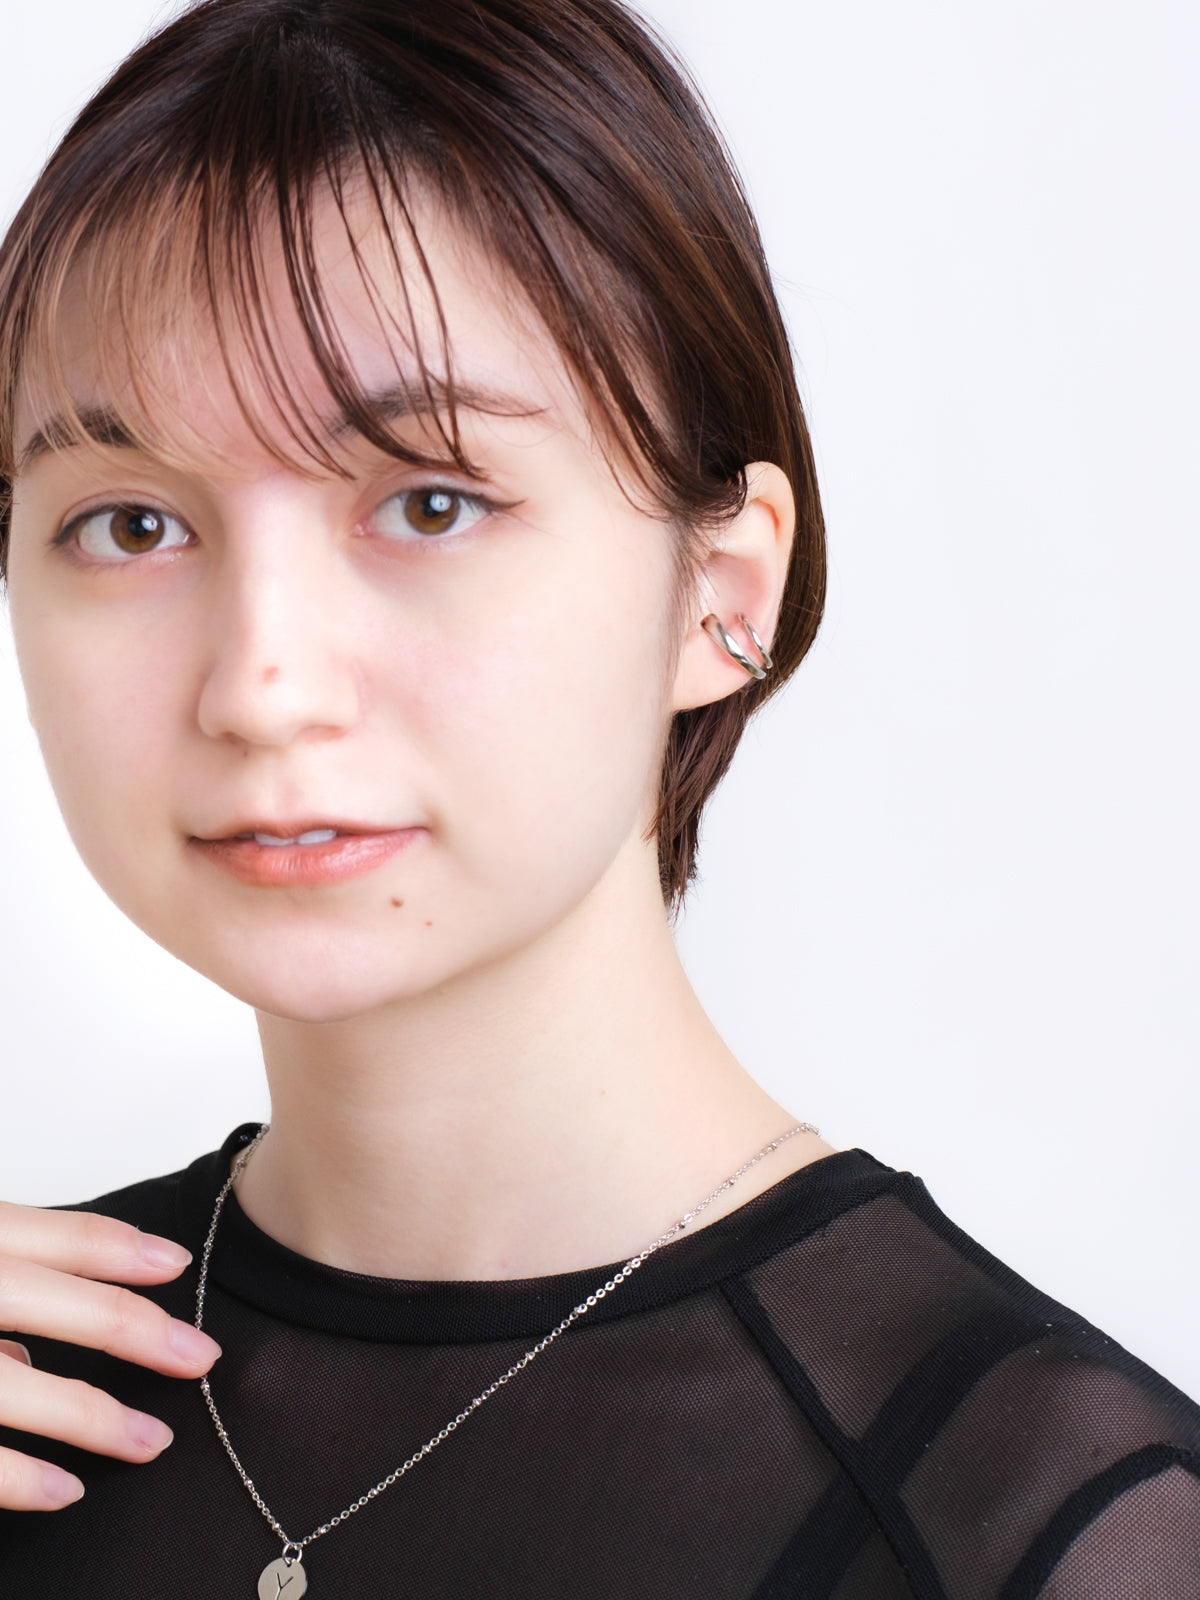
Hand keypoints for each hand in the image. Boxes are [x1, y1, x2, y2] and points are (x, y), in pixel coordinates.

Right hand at [0, 1202, 220, 1510]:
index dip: (120, 1249)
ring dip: (93, 1418)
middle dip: (134, 1328)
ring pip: (17, 1382)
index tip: (178, 1264)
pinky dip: (22, 1476)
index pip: (53, 1236)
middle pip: (50, 1299)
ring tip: (154, 1443)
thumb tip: (32, 1351)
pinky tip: (70, 1491)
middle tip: (204, 1357)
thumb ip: (0, 1288)